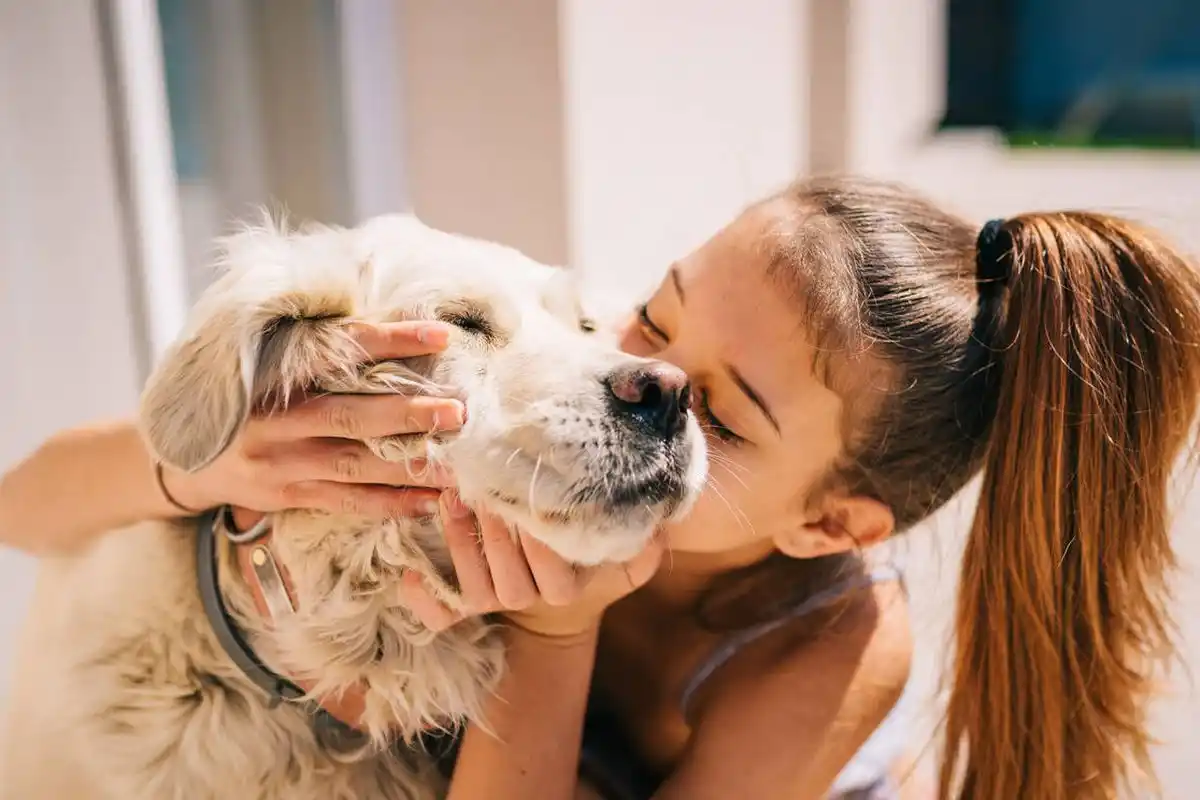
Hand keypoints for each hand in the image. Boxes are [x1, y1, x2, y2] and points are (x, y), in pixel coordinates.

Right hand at [159, 321, 461, 520]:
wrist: (180, 457)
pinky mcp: (287, 495)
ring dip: (410, 467)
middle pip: (353, 416)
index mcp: (273, 373)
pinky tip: (429, 501)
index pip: (340, 350)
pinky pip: (347, 502)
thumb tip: (388, 316)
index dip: (391, 342)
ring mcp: (282, 462)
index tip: (440, 336)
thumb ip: (313, 345)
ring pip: (355, 466)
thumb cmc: (242, 396)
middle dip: (410, 414)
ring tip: (459, 467)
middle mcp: (277, 420)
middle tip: (459, 410)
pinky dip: (390, 503)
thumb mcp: (262, 361)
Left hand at [399, 492, 664, 638]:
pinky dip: (425, 601)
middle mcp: (529, 598)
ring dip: (460, 544)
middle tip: (479, 486)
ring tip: (451, 499)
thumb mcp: (627, 556)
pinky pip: (443, 615)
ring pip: (475, 587)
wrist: (559, 598)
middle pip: (508, 578)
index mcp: (565, 586)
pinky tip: (409, 575)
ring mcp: (496, 602)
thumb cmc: (590, 558)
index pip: (553, 572)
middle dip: (492, 533)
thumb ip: (647, 542)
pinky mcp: (466, 605)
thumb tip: (661, 517)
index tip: (528, 503)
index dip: (537, 542)